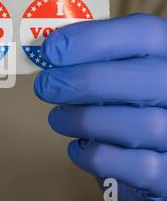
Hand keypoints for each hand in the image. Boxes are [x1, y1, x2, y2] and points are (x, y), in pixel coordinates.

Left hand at [35, 13, 166, 200]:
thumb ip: (97, 57)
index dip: (93, 39)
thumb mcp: (122, 71)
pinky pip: (135, 166)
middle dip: (81, 82)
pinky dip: (95, 155)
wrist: (156, 151)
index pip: (145, 33)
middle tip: (45, 86)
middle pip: (141, 78)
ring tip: (58, 118)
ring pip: (137, 125)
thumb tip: (50, 50)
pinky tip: (78, 147)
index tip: (51, 50)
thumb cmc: (129, 103)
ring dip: (83, 120)